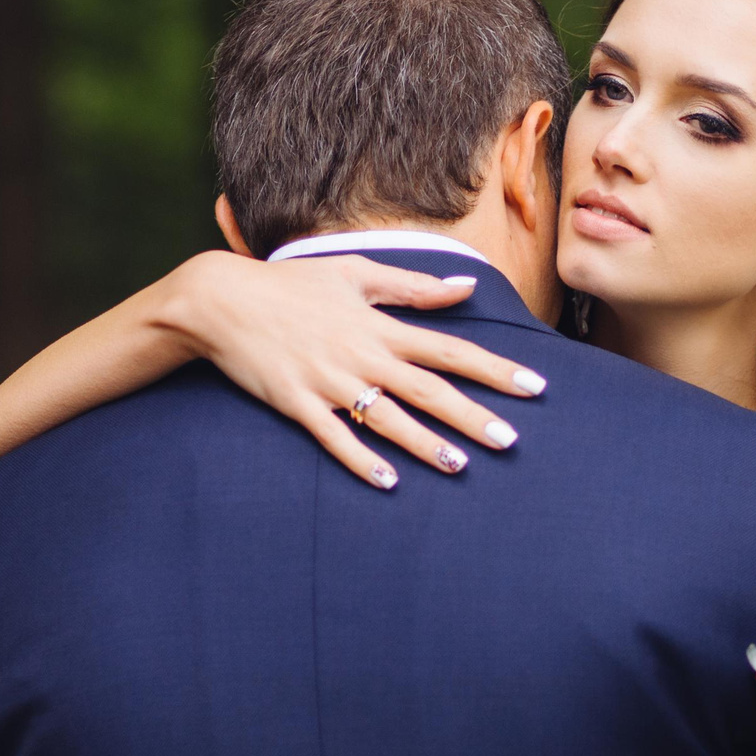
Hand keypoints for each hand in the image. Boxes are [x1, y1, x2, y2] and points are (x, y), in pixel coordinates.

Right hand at [169, 252, 545, 488]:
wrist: (222, 300)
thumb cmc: (290, 284)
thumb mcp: (354, 273)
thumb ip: (412, 287)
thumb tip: (464, 287)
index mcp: (380, 326)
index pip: (450, 350)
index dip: (494, 369)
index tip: (533, 386)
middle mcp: (361, 356)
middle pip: (429, 391)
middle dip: (472, 417)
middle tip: (510, 441)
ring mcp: (329, 383)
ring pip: (387, 419)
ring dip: (424, 445)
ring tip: (459, 467)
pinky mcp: (297, 404)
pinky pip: (335, 438)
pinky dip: (361, 460)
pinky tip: (388, 483)